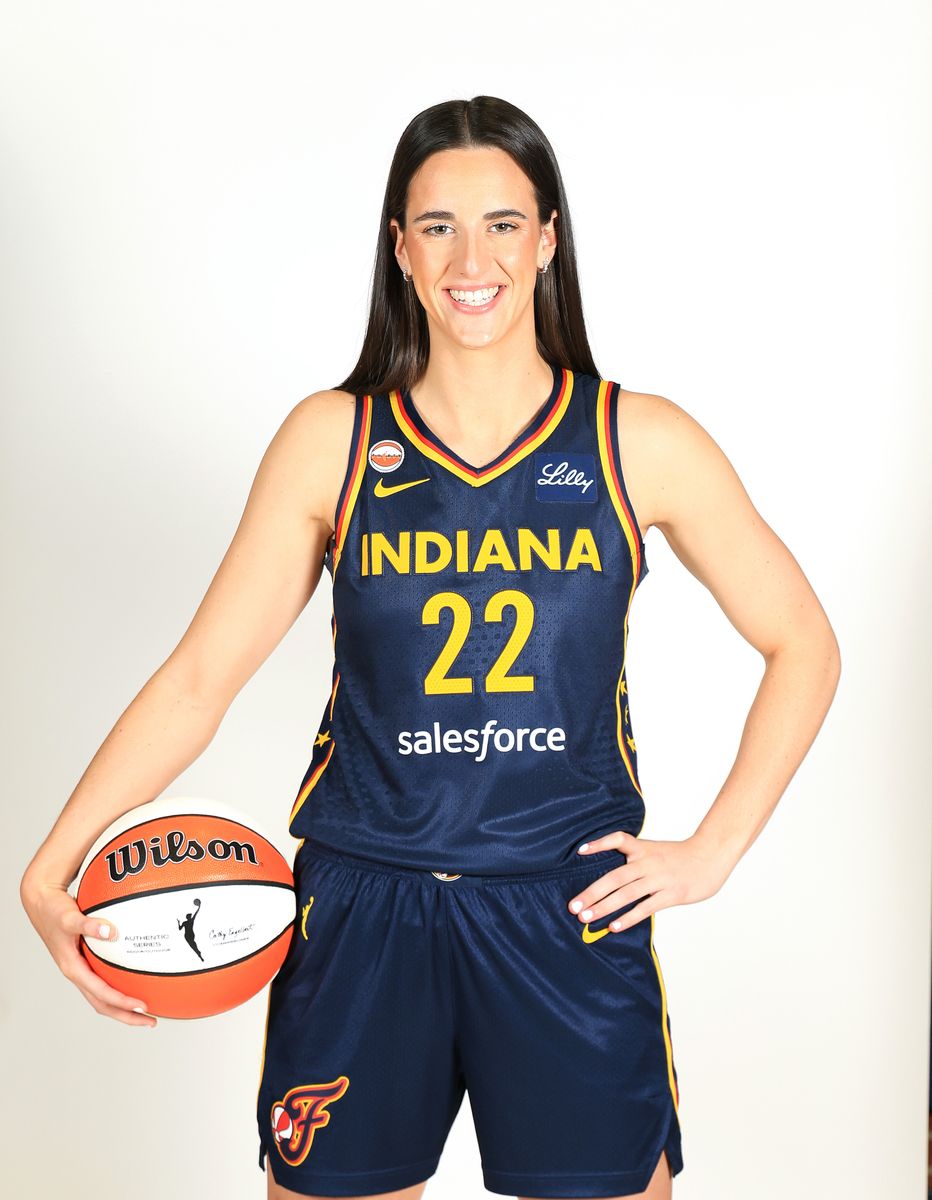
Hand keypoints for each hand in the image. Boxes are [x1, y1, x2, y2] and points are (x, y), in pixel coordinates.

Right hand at [20, 877, 157, 1026]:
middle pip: (103, 1004)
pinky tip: (136, 978)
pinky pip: (104, 978)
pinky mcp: (84, 960)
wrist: (42, 902)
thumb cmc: (54, 910)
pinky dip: (119, 984)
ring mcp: (81, 968)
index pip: (101, 993)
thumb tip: (111, 932)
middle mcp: (77, 972)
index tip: (143, 1006)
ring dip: (123, 1005)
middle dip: (126, 1015)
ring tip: (147, 1009)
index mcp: (72, 968)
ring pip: (103, 995)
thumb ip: (89, 925)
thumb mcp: (69, 917)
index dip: (122, 1002)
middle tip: (152, 1021)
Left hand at [567, 830, 731, 931]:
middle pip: (615, 877)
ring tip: (586, 918)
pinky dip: (628, 918)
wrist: (711, 857)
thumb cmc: (680, 857)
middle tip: (573, 906)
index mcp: (643, 848)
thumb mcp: (656, 851)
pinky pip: (645, 907)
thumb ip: (637, 860)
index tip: (580, 851)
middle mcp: (648, 862)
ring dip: (604, 907)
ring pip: (626, 894)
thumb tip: (612, 879)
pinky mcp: (671, 894)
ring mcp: (659, 878)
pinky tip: (614, 927)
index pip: (619, 840)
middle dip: (592, 893)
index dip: (600, 844)